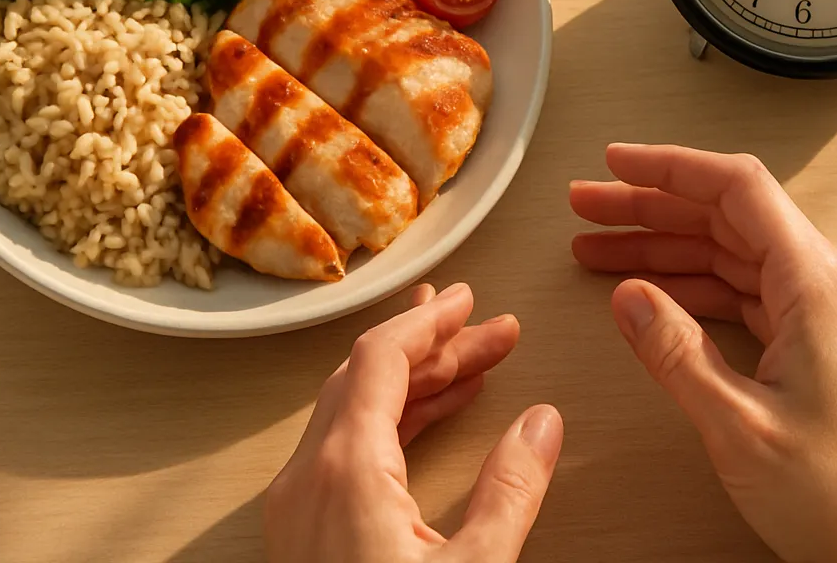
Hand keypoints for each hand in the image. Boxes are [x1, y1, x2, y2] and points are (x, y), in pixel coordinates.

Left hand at [264, 283, 563, 562]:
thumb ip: (509, 492)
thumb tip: (540, 424)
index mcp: (344, 471)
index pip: (380, 357)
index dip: (428, 320)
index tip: (466, 300)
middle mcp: (306, 480)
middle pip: (366, 378)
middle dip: (433, 348)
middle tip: (490, 335)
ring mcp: (296, 509)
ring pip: (351, 414)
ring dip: (414, 385)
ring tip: (473, 371)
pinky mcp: (300, 536)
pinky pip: (341, 452)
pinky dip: (390, 425)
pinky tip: (433, 421)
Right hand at [570, 145, 836, 562]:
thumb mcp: (740, 425)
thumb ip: (678, 354)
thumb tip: (629, 296)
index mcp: (817, 285)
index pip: (738, 189)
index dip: (671, 167)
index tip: (616, 163)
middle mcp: (827, 285)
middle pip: (728, 217)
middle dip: (652, 207)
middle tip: (587, 206)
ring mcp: (825, 314)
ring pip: (733, 256)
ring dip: (665, 249)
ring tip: (599, 249)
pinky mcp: (819, 346)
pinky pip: (747, 293)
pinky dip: (693, 288)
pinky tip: (651, 298)